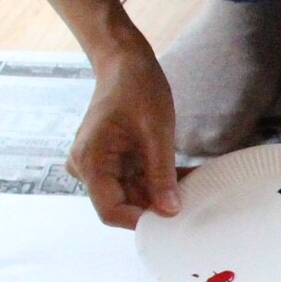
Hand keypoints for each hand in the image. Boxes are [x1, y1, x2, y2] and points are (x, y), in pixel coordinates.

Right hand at [69, 40, 178, 227]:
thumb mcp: (156, 133)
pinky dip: (158, 179)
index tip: (174, 217)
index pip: (111, 211)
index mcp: (90, 162)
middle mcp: (88, 167)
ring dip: (161, 190)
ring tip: (192, 182)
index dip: (142, 220)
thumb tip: (169, 210)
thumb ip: (161, 174)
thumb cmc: (136, 88)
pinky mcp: (112, 160)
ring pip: (132, 193)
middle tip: (192, 198)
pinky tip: (184, 174)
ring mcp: (99, 164)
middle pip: (123, 203)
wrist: (125, 62)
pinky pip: (135, 179)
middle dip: (157, 203)